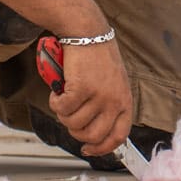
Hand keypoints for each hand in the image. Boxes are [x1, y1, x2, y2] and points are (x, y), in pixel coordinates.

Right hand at [49, 40, 132, 156]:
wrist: (86, 32)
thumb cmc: (97, 56)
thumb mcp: (113, 83)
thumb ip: (109, 105)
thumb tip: (94, 132)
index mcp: (125, 100)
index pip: (118, 136)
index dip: (101, 148)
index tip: (88, 149)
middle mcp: (115, 100)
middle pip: (92, 135)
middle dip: (76, 131)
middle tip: (69, 118)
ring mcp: (99, 95)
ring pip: (73, 123)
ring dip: (63, 114)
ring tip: (63, 98)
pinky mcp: (81, 88)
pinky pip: (62, 109)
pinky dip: (55, 102)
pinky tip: (57, 90)